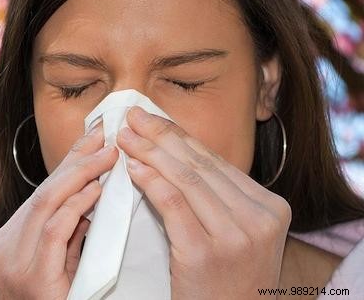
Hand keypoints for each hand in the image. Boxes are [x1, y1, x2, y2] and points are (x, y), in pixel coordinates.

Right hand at [0, 122, 118, 299]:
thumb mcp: (56, 266)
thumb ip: (68, 235)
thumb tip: (92, 195)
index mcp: (6, 244)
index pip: (40, 195)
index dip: (67, 164)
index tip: (92, 139)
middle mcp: (2, 250)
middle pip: (42, 193)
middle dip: (75, 160)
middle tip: (103, 135)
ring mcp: (12, 264)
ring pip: (46, 204)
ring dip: (80, 175)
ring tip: (107, 155)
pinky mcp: (31, 278)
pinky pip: (55, 231)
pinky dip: (76, 206)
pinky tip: (96, 189)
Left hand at [116, 106, 290, 299]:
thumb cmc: (228, 280)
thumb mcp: (239, 234)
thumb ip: (219, 198)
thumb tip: (174, 151)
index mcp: (272, 207)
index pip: (216, 161)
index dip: (179, 135)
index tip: (151, 118)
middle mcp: (260, 218)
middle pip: (200, 165)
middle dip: (161, 136)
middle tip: (132, 117)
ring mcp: (236, 237)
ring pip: (186, 179)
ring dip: (150, 152)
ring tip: (126, 137)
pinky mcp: (206, 254)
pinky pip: (173, 205)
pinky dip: (150, 181)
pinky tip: (132, 168)